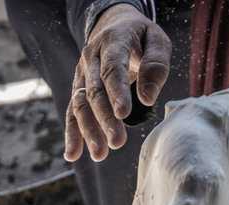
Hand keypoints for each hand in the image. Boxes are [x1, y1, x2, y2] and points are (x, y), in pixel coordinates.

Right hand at [64, 4, 171, 161]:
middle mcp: (91, 57)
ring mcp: (81, 74)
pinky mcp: (78, 87)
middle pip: (95, 91)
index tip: (124, 114)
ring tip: (100, 154)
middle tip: (117, 142)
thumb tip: (147, 98)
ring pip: (80, 104)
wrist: (112, 24)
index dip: (117, 91)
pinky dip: (72, 133)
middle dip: (105, 119)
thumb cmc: (140, 37)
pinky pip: (72, 112)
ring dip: (88, 131)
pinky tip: (73, 154)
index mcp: (112, 41)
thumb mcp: (156, 39)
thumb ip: (155, 65)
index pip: (112, 68)